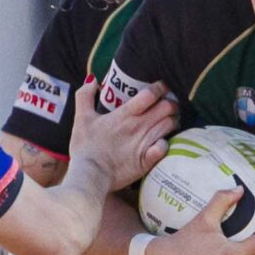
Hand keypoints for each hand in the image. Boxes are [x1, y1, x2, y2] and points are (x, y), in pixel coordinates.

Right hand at [67, 76, 175, 190]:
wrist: (89, 175)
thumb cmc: (85, 146)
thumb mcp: (81, 118)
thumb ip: (84, 96)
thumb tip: (92, 80)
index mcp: (125, 114)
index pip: (150, 94)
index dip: (160, 88)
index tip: (162, 88)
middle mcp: (139, 126)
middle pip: (167, 107)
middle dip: (171, 103)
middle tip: (168, 105)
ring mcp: (145, 143)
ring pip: (170, 125)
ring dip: (172, 121)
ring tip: (168, 122)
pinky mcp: (147, 160)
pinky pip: (165, 147)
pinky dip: (166, 143)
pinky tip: (162, 142)